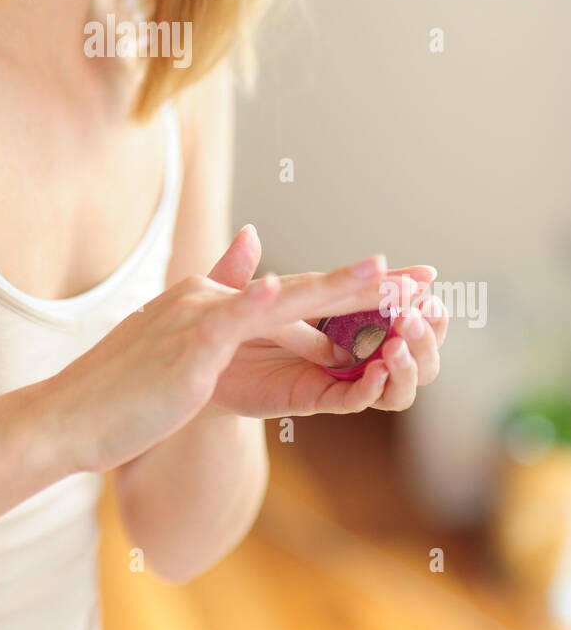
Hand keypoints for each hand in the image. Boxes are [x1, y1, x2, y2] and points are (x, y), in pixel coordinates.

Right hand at [46, 244, 416, 472]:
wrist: (72, 415)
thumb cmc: (122, 393)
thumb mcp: (172, 348)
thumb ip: (211, 306)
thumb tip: (241, 270)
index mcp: (211, 301)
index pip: (292, 296)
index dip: (348, 288)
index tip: (400, 284)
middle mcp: (210, 298)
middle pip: (301, 289)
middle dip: (365, 282)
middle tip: (423, 275)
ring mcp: (198, 317)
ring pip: (280, 300)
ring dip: (336, 286)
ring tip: (385, 275)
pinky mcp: (185, 345)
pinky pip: (230, 319)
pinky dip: (258, 302)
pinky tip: (289, 292)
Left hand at [204, 226, 447, 416]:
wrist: (200, 371)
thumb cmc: (221, 328)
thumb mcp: (230, 296)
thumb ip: (241, 267)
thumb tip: (248, 231)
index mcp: (333, 309)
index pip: (380, 297)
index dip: (405, 286)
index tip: (429, 274)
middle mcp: (344, 343)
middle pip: (409, 344)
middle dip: (425, 331)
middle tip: (421, 312)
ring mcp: (334, 372)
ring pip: (394, 376)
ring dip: (407, 361)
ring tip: (399, 344)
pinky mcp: (317, 397)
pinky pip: (355, 397)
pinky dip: (372, 386)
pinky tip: (380, 371)